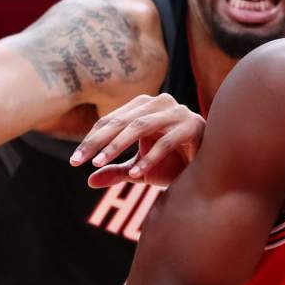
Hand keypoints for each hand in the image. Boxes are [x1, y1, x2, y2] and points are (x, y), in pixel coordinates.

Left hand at [70, 94, 203, 188]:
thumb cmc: (174, 164)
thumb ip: (117, 171)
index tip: (74, 161)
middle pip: (121, 121)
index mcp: (145, 107)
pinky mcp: (194, 126)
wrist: (210, 168)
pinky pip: (166, 141)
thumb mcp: (140, 169)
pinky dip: (150, 158)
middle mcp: (160, 103)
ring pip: (140, 126)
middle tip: (79, 161)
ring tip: (100, 163)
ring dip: (117, 145)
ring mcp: (178, 113)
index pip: (111, 120)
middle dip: (97, 142)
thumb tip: (89, 181)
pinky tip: (136, 175)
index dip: (90, 140)